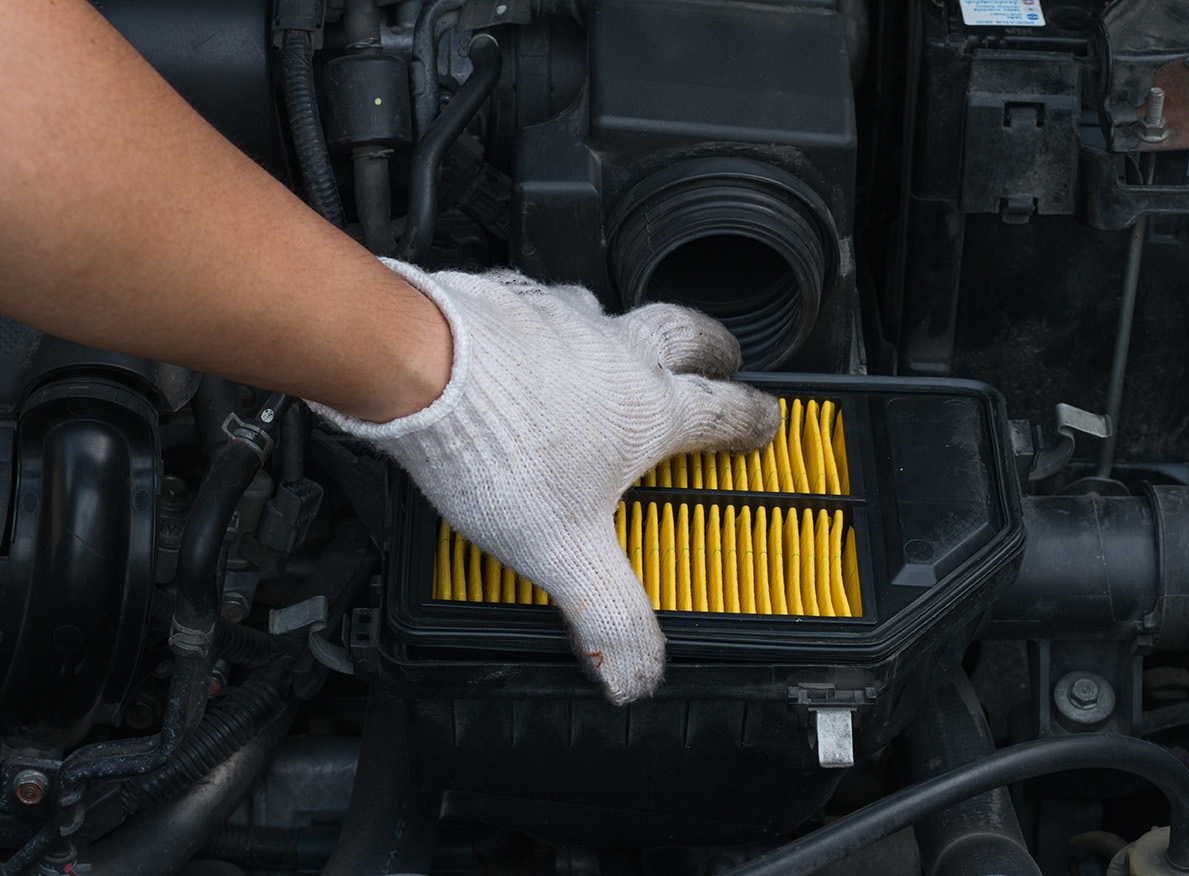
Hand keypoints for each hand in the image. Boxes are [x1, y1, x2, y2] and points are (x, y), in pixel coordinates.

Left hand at [309, 260, 779, 702]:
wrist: (422, 370)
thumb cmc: (498, 450)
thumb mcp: (562, 552)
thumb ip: (607, 613)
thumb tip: (637, 671)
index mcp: (647, 409)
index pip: (723, 412)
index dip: (754, 421)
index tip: (766, 425)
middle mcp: (615, 352)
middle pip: (685, 331)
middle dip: (712, 345)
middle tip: (720, 356)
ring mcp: (562, 318)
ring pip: (610, 312)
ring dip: (623, 330)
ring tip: (613, 353)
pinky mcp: (509, 301)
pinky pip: (541, 303)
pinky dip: (546, 323)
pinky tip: (524, 346)